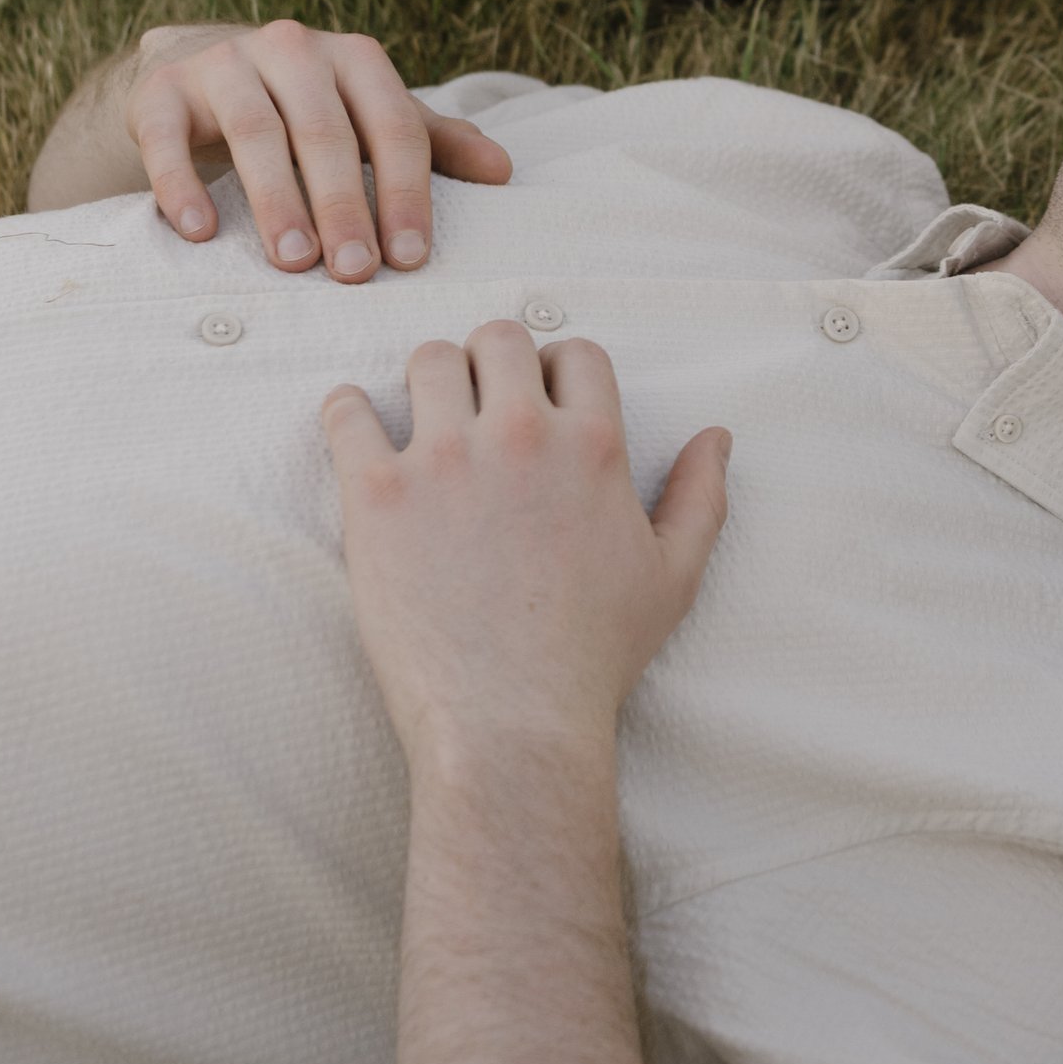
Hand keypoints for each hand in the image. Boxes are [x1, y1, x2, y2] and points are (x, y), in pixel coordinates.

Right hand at [125, 18, 512, 275]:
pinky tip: (198, 231)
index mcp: (355, 58)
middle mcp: (293, 49)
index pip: (393, 126)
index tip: (410, 257)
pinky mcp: (163, 91)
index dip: (406, 191)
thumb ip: (432, 142)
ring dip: (275, 198)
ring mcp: (224, 64)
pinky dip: (181, 182)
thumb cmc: (306, 107)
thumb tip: (504, 171)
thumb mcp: (369, 116)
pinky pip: (169, 136)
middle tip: (355, 271)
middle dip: (344, 204)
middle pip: (325, 131)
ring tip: (293, 260)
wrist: (199, 72)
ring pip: (254, 131)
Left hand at [326, 326, 729, 772]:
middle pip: (498, 338)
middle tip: (478, 405)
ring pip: (427, 359)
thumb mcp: (673, 577)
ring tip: (422, 419)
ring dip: (429, 380)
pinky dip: (348, 412)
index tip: (539, 402)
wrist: (512, 725)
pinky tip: (358, 430)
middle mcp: (520, 435)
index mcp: (592, 445)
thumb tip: (716, 436)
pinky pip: (347, 413)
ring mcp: (444, 460)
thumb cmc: (593, 658)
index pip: (575, 353)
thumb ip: (700, 497)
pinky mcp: (378, 494)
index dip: (558, 372)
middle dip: (492, 362)